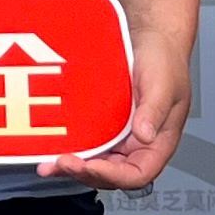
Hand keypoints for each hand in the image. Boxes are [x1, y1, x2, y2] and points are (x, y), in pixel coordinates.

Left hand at [44, 32, 192, 190]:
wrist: (150, 37)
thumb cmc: (164, 60)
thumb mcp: (163, 84)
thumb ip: (154, 111)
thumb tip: (144, 135)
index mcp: (159, 142)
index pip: (138, 174)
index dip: (113, 176)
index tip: (91, 166)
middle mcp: (139, 144)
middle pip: (113, 175)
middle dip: (86, 173)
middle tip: (62, 163)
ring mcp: (120, 136)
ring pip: (97, 163)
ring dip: (74, 167)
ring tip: (49, 164)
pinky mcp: (104, 124)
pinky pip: (88, 144)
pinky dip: (72, 149)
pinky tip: (52, 148)